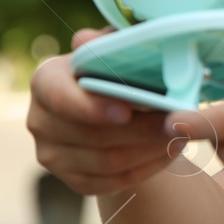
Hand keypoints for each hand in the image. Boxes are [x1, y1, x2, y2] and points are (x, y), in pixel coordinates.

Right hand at [27, 26, 185, 195]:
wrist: (115, 106)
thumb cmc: (116, 68)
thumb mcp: (114, 48)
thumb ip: (105, 42)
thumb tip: (88, 41)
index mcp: (45, 80)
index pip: (59, 97)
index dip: (91, 107)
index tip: (126, 111)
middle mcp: (40, 120)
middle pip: (91, 135)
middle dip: (141, 130)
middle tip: (178, 121)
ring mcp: (53, 155)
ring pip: (107, 163)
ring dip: (151, 150)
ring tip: (182, 134)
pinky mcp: (73, 180)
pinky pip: (113, 183)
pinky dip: (147, 169)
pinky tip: (171, 151)